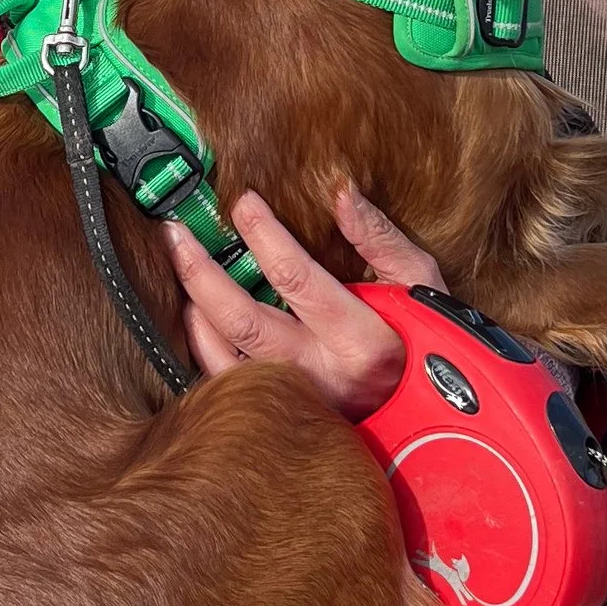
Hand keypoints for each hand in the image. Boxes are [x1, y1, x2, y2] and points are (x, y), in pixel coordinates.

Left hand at [162, 183, 441, 416]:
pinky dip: (204, 349)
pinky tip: (197, 317)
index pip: (295, 277)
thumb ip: (379, 237)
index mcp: (360, 337)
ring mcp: (300, 398)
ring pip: (225, 359)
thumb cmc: (425, 341)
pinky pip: (229, 385)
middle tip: (177, 233)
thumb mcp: (419, 283)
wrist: (429, 411)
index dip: (262, 235)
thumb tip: (340, 193)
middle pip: (243, 320)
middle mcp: (323, 372)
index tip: (242, 202)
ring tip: (182, 268)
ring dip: (195, 311)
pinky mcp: (285, 412)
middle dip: (201, 272)